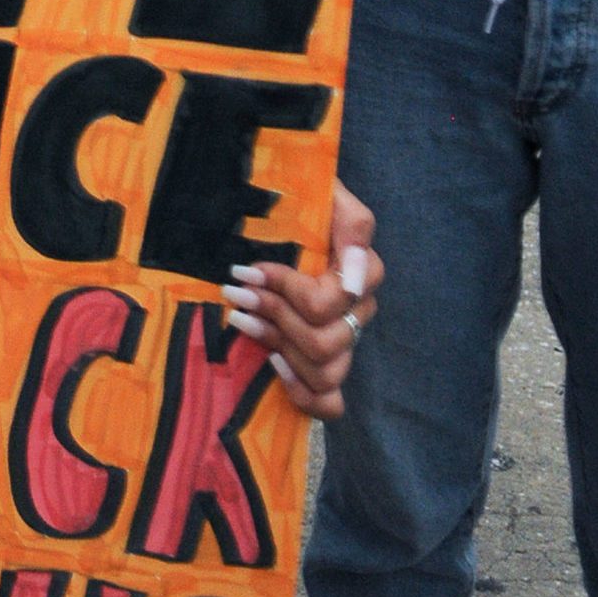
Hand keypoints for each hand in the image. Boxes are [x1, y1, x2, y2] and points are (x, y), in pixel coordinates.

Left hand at [220, 182, 382, 420]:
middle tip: (236, 293)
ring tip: (241, 320)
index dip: (284, 291)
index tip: (248, 270)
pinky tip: (274, 364)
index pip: (326, 304)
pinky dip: (303, 393)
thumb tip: (352, 274)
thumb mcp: (330, 195)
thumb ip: (353, 224)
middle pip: (324, 342)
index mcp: (361, 276)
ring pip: (326, 371)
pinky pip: (330, 401)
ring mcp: (344, 340)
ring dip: (278, 346)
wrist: (285, 209)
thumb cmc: (302, 202)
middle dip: (273, 318)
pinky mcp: (323, 362)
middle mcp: (357, 312)